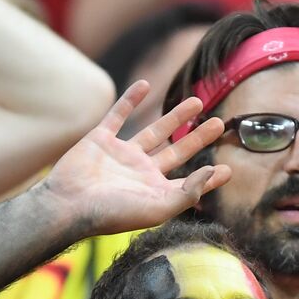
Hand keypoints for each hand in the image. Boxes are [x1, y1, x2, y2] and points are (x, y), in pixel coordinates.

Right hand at [40, 81, 230, 237]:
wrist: (69, 205)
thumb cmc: (113, 214)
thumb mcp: (158, 207)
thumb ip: (188, 192)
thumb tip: (212, 171)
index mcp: (155, 191)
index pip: (189, 182)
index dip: (208, 178)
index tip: (228, 169)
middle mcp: (141, 172)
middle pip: (176, 151)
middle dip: (197, 138)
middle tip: (218, 123)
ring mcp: (121, 155)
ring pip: (153, 130)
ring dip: (174, 116)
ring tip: (196, 101)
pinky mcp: (100, 139)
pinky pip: (117, 115)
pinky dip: (130, 99)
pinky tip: (145, 85)